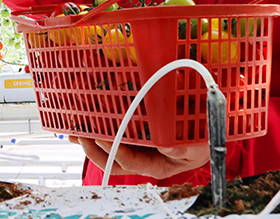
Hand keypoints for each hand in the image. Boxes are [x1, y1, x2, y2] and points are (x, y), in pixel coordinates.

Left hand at [69, 136, 209, 179]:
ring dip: (89, 138)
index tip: (103, 140)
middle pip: (112, 158)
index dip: (115, 152)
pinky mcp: (135, 130)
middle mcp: (142, 156)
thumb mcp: (198, 147)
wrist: (205, 128)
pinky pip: (114, 129)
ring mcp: (137, 144)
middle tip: (80, 134)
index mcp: (156, 163)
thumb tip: (166, 145)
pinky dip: (98, 124)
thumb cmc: (201, 140)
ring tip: (74, 129)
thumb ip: (183, 147)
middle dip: (93, 148)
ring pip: (109, 145)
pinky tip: (86, 117)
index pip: (131, 162)